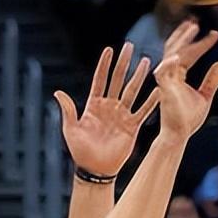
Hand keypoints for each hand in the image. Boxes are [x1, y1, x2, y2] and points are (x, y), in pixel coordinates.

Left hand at [54, 43, 157, 178]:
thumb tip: (58, 92)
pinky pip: (143, 111)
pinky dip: (151, 101)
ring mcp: (121, 115)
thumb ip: (68, 110)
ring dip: (139, 77)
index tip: (109, 50)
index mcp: (93, 105)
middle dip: (123, 64)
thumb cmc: (80, 151)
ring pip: (132, 91)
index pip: (100, 80)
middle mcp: (109, 107)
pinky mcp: (132, 126)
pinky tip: (158, 89)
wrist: (95, 170)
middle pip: (117, 80)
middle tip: (129, 47)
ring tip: (147, 61)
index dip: (104, 65)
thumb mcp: (71, 129)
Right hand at [154, 21, 217, 141]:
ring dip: (180, 42)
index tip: (216, 35)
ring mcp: (166, 81)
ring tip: (191, 28)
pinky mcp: (164, 90)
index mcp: (178, 75)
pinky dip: (169, 64)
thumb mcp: (205, 96)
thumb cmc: (188, 118)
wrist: (179, 134)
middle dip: (185, 35)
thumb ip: (211, 80)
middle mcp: (170, 75)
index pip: (189, 54)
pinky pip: (164, 73)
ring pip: (170, 55)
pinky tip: (178, 55)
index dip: (202, 43)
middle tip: (196, 22)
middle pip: (176, 48)